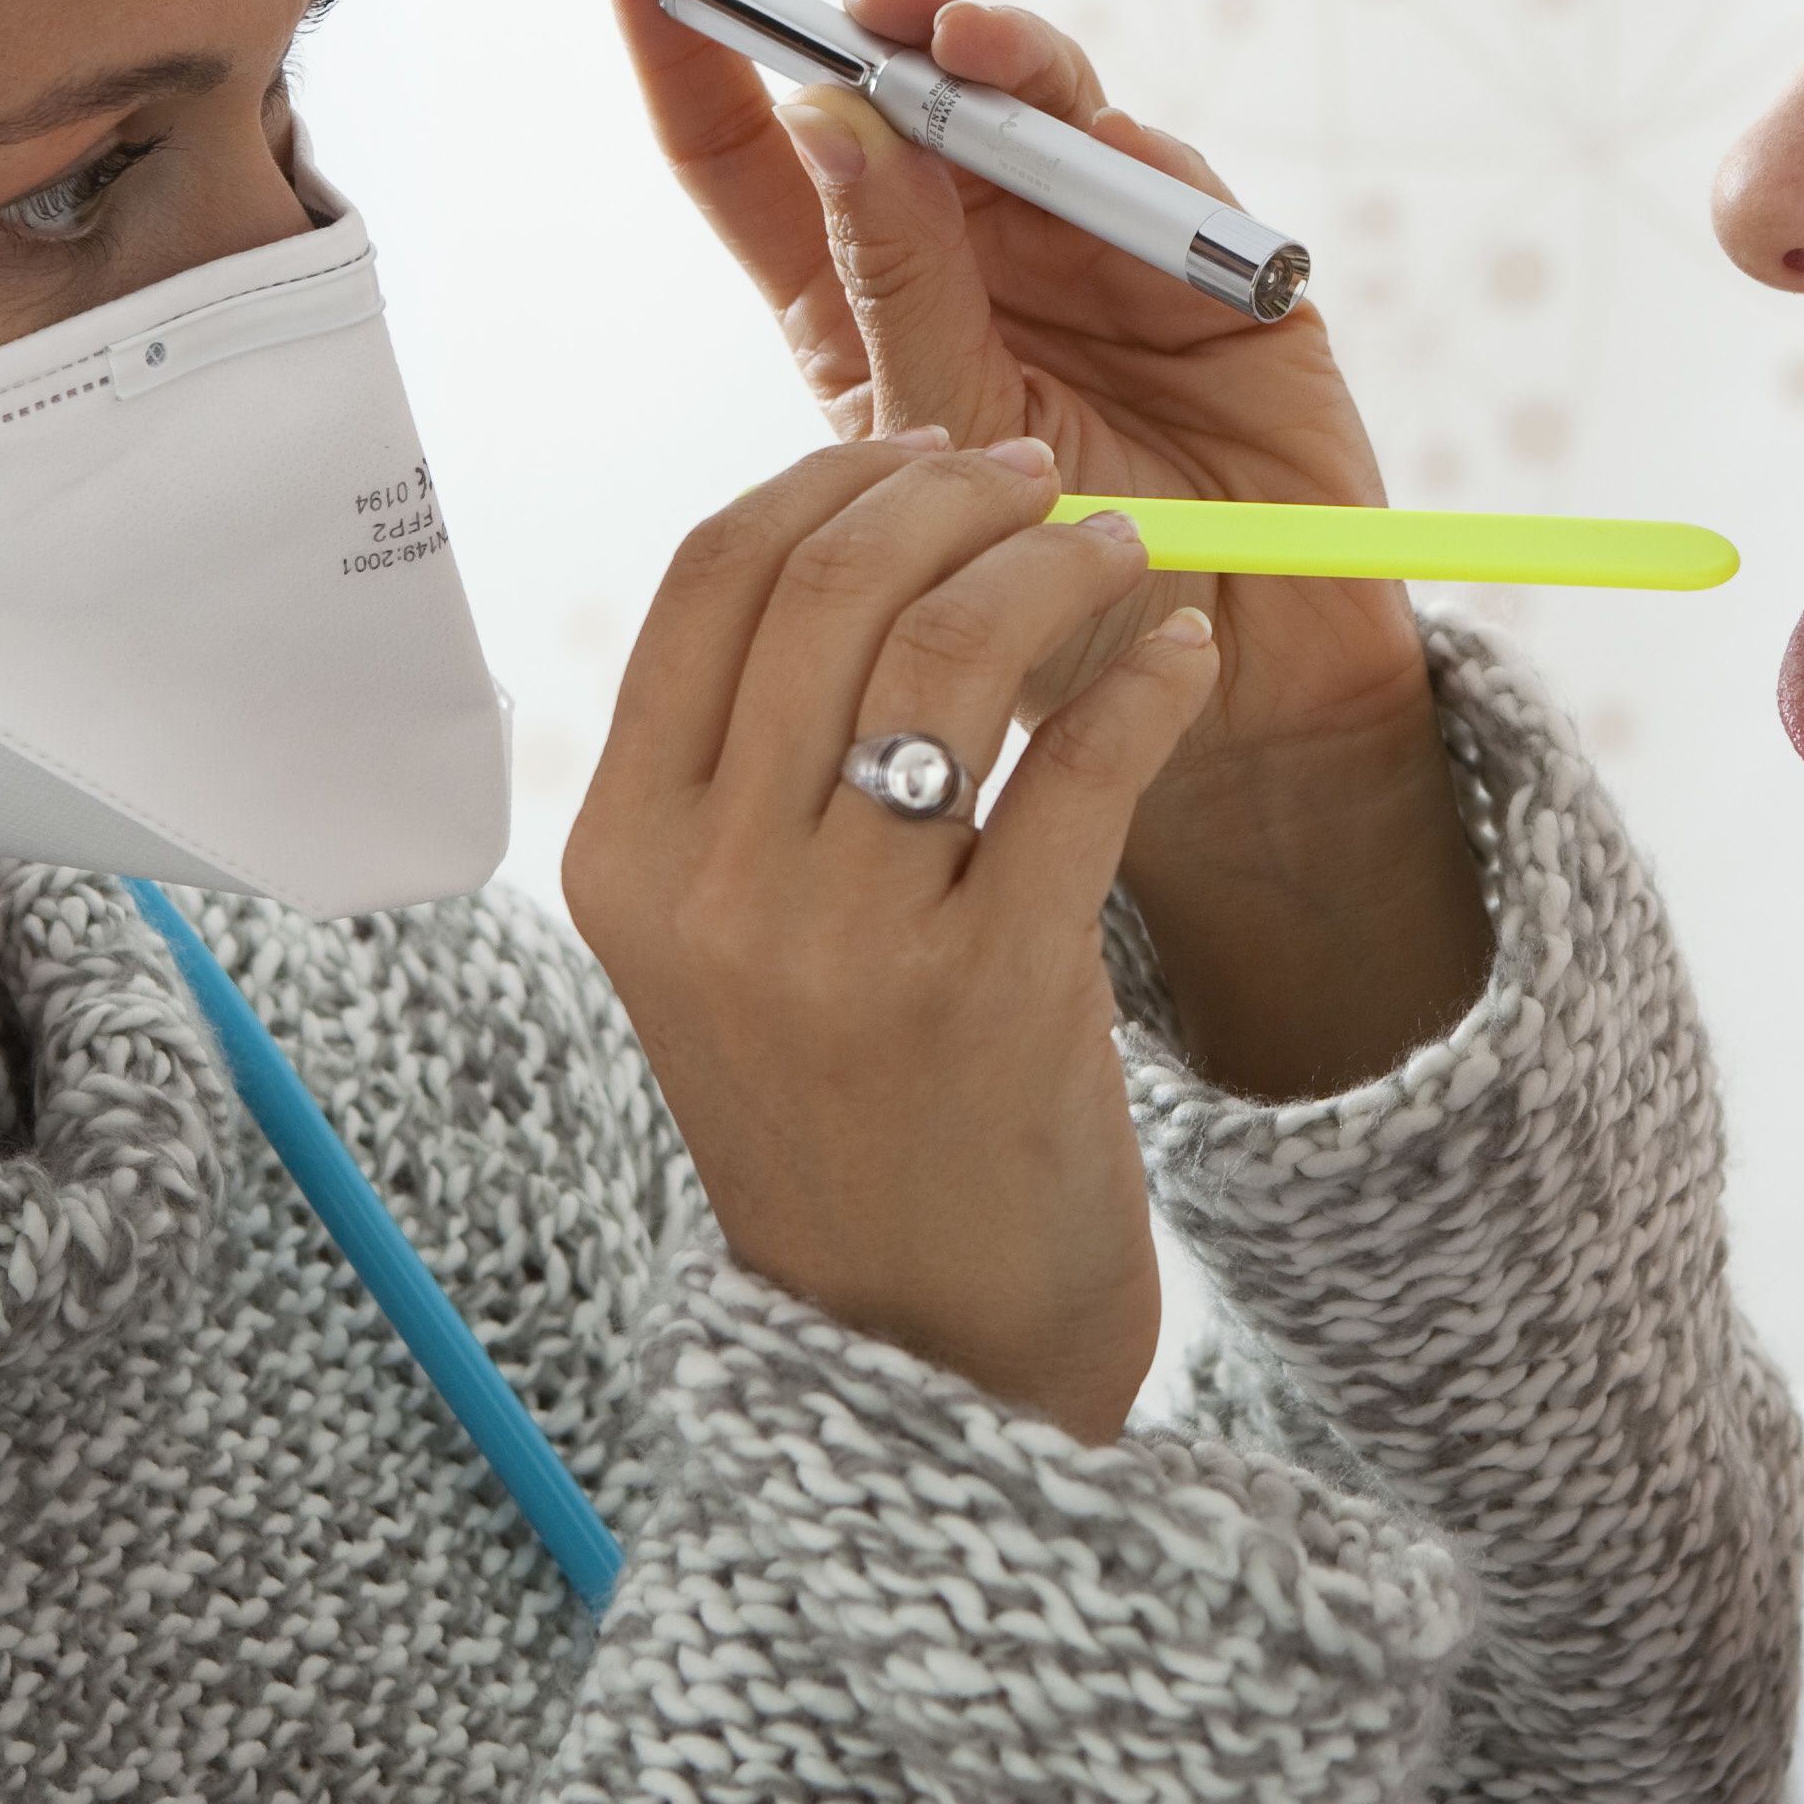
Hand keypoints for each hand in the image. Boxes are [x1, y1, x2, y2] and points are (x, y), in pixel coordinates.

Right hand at [561, 432, 1221, 1438]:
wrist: (920, 1348)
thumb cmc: (844, 1114)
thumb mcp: (733, 944)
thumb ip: (756, 768)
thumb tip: (874, 538)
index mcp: (624, 858)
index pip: (710, 580)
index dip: (830, 480)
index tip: (922, 455)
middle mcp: (714, 894)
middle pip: (830, 587)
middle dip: (955, 496)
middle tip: (1038, 486)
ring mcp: (843, 946)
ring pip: (953, 653)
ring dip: (1057, 568)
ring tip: (1120, 560)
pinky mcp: (990, 990)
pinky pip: (1082, 769)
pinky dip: (1148, 681)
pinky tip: (1178, 661)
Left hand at [609, 0, 1489, 1098]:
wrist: (1223, 710)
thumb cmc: (1046, 620)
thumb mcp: (932, 464)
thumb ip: (893, 297)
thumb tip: (830, 123)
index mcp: (865, 307)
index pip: (760, 162)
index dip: (698, 57)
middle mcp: (973, 254)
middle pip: (900, 100)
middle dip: (865, 29)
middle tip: (853, 1)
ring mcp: (1091, 246)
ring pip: (1027, 106)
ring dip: (991, 53)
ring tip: (952, 32)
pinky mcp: (1211, 263)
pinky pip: (1155, 172)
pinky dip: (1112, 134)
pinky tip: (1069, 115)